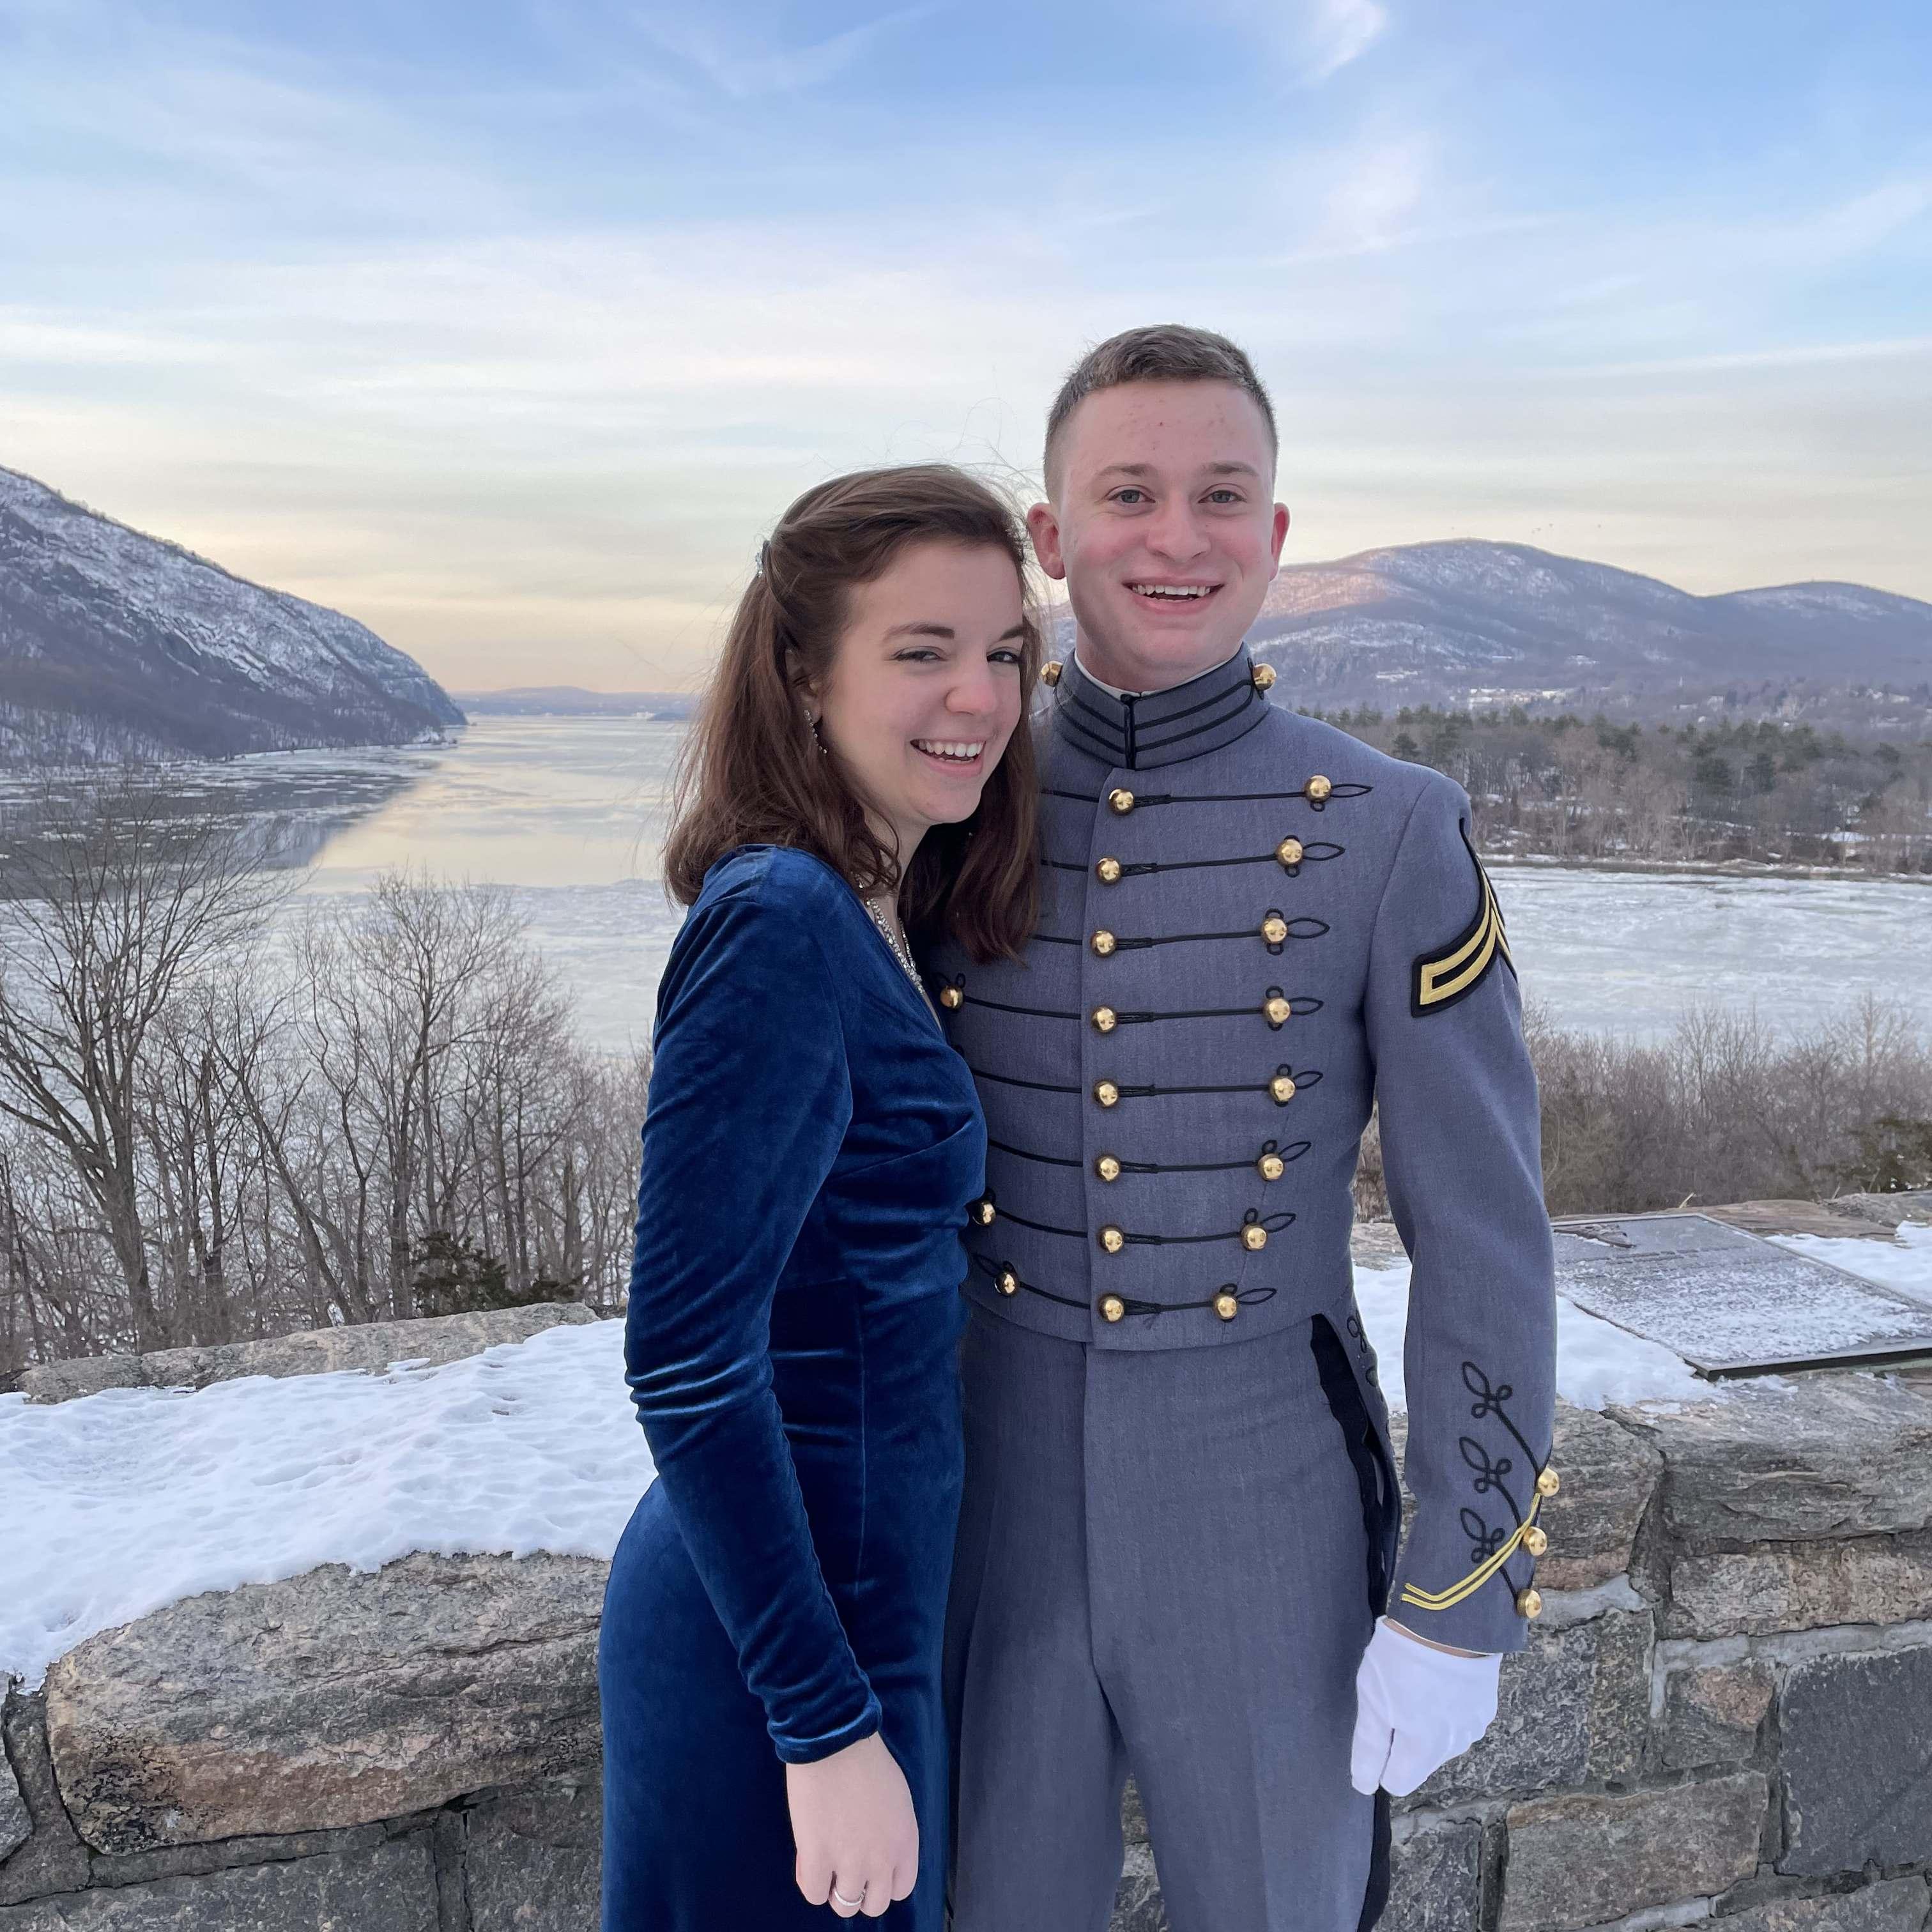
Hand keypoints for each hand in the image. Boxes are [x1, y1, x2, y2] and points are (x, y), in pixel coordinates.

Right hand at [786, 1732, 917, 1918]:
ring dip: (833, 1888)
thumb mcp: (896, 1800)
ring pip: (844, 1905)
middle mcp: (882, 1860)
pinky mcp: (818, 1859)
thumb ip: (891, 1832)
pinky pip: (814, 1894)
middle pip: (874, 1904)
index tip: (869, 1867)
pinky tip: (808, 1858)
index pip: (901, 1888)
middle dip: (859, 1889)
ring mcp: (850, 1863)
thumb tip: (876, 1851)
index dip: (882, 1881)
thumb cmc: (866, 1760)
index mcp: (905, 1842)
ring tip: (824, 1862)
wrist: (835, 1742)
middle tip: (844, 1867)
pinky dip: (810, 1881)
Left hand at [1349, 1616, 1500, 1796]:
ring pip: (1442, 1741)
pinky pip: (1460, 1720)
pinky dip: (1449, 1709)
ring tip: (1418, 1684)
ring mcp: (1474, 1726)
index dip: (1381, 1762)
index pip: (1398, 1782)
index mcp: (1423, 1748)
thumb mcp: (1372, 1699)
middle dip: (1405, 1741)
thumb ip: (1370, 1747)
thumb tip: (1365, 1785)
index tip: (1376, 1731)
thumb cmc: (1402, 1658)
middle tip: (1395, 1699)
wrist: (1450, 1619)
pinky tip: (1440, 1681)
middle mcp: (1453, 1746)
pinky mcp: (1486, 1705)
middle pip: (1420, 1762)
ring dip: (1429, 1725)